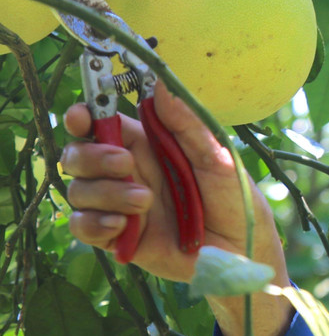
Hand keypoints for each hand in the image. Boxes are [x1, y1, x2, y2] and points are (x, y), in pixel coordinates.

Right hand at [63, 81, 292, 335]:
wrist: (242, 251)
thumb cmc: (235, 199)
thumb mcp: (217, 157)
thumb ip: (187, 124)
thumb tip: (160, 84)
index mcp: (147, 145)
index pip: (100, 123)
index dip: (83, 116)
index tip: (81, 116)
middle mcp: (127, 172)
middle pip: (78, 155)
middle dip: (92, 156)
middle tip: (126, 165)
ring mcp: (119, 205)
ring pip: (79, 190)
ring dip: (106, 193)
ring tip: (146, 202)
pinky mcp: (118, 237)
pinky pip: (83, 226)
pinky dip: (95, 223)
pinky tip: (123, 225)